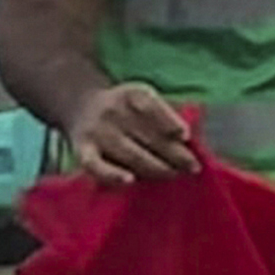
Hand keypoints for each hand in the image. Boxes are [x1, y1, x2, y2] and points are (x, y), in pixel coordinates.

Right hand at [65, 80, 197, 184]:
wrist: (82, 104)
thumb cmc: (128, 108)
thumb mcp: (146, 98)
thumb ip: (166, 114)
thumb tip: (187, 140)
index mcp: (133, 94)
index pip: (153, 109)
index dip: (170, 123)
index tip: (186, 137)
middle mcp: (113, 111)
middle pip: (148, 136)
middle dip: (175, 154)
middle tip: (193, 167)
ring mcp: (97, 132)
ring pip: (131, 154)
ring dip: (156, 168)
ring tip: (173, 174)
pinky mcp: (82, 150)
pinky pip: (96, 166)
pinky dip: (112, 174)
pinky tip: (130, 180)